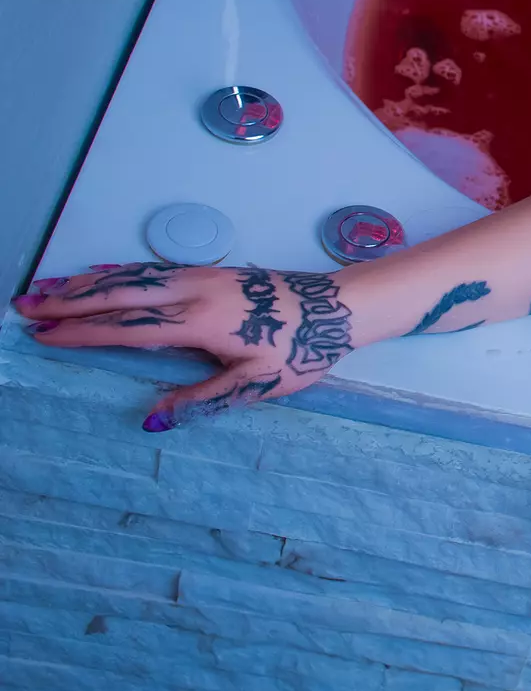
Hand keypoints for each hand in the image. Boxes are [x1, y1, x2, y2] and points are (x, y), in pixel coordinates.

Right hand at [13, 262, 362, 429]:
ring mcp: (201, 276)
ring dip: (85, 283)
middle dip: (68, 301)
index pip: (126, 327)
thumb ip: (201, 400)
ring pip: (131, 277)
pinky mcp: (211, 272)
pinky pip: (153, 269)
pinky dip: (118, 272)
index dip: (82, 332)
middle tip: (23, 306)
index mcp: (199, 321)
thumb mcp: (256, 384)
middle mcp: (193, 291)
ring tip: (45, 288)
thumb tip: (150, 421)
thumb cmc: (301, 349)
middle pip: (118, 294)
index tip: (43, 335)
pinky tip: (99, 274)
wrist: (339, 307)